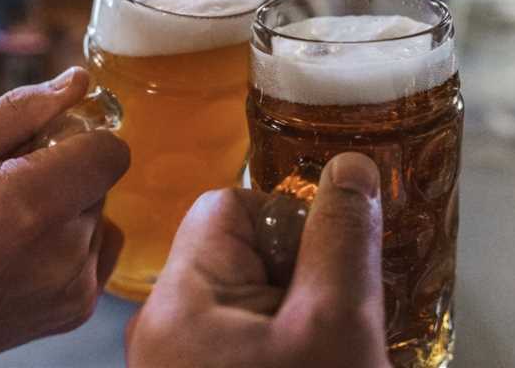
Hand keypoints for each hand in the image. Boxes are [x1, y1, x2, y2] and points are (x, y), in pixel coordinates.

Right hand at [0, 68, 129, 367]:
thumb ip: (21, 111)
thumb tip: (78, 81)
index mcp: (27, 204)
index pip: (110, 151)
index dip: (79, 139)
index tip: (41, 147)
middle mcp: (60, 253)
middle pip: (101, 181)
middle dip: (65, 174)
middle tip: (7, 192)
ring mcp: (72, 288)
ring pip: (99, 214)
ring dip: (67, 210)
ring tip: (8, 228)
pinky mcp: (76, 311)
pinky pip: (100, 248)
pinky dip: (73, 242)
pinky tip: (24, 251)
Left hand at [127, 153, 391, 367]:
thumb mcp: (337, 327)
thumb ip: (342, 238)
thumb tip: (350, 166)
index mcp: (178, 302)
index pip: (229, 206)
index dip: (288, 218)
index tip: (330, 260)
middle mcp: (164, 328)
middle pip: (239, 249)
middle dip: (299, 268)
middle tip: (337, 316)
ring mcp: (178, 362)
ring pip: (249, 295)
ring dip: (298, 306)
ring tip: (330, 346)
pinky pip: (246, 335)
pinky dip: (285, 340)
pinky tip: (315, 361)